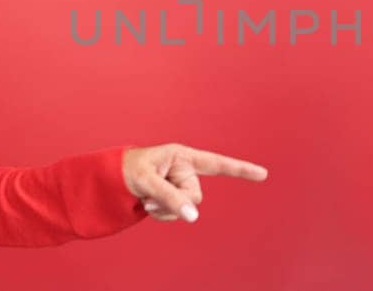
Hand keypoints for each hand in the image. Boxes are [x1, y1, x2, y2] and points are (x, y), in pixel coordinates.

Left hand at [122, 143, 269, 222]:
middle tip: (151, 197)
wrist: (109, 180)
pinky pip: (177, 213)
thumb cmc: (128, 170)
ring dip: (166, 210)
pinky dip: (163, 214)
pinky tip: (148, 205)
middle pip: (196, 195)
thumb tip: (193, 216)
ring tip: (146, 200)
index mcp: (183, 156)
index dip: (241, 170)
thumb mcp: (147, 182)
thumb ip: (171, 197)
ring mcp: (179, 185)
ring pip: (187, 208)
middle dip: (175, 200)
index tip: (263, 174)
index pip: (217, 163)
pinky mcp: (172, 199)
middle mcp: (184, 170)